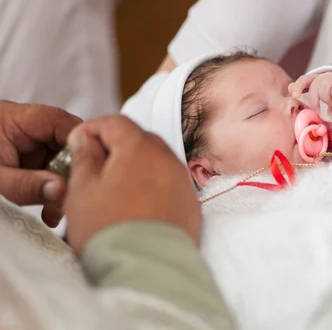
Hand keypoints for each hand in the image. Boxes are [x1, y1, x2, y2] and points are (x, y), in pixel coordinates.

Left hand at [0, 101, 80, 226]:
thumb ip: (26, 184)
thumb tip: (61, 190)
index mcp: (13, 118)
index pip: (60, 121)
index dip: (80, 141)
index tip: (90, 166)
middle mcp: (23, 128)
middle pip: (64, 142)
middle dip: (70, 172)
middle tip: (69, 198)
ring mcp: (24, 145)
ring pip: (58, 160)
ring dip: (62, 187)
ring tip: (56, 212)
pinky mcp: (23, 161)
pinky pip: (47, 172)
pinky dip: (51, 191)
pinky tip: (50, 211)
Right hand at [64, 115, 200, 255]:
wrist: (146, 271)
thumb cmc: (108, 228)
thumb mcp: (83, 189)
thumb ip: (85, 156)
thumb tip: (86, 138)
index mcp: (141, 148)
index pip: (115, 122)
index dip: (92, 129)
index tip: (77, 144)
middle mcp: (169, 159)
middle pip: (139, 140)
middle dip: (116, 147)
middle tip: (94, 168)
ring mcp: (183, 182)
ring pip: (156, 162)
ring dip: (136, 168)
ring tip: (114, 191)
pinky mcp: (192, 204)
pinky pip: (169, 185)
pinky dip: (153, 188)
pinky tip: (137, 207)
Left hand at [289, 72, 331, 110]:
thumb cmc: (331, 101)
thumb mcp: (316, 99)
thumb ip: (303, 94)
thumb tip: (289, 87)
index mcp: (315, 80)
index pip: (303, 79)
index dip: (298, 86)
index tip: (295, 96)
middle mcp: (324, 76)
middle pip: (314, 84)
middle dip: (314, 99)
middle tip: (317, 109)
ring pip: (325, 85)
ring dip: (326, 98)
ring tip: (330, 104)